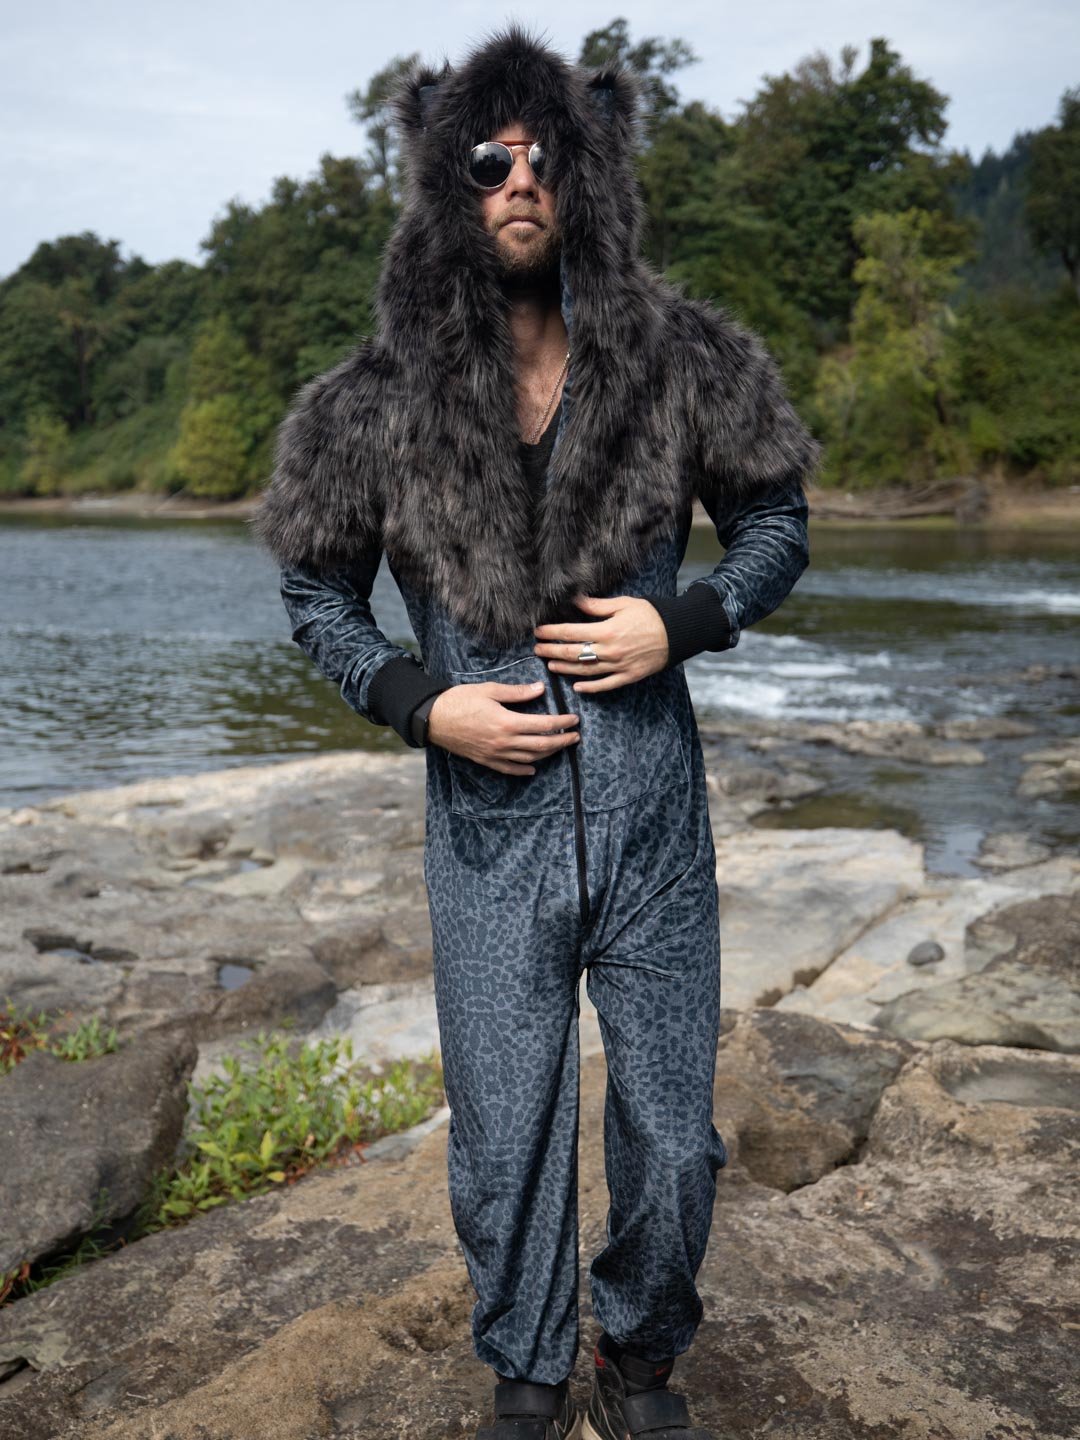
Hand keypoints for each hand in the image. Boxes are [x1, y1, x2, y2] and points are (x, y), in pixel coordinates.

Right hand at [426, 681, 579, 775]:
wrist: (434, 719)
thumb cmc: (460, 700)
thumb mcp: (490, 690)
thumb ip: (517, 693)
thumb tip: (540, 689)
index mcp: (508, 722)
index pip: (544, 725)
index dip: (563, 723)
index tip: (574, 720)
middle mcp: (505, 742)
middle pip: (542, 745)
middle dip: (562, 741)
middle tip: (575, 737)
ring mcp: (496, 754)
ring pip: (530, 758)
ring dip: (548, 754)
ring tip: (559, 746)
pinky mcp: (486, 760)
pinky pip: (510, 769)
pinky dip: (524, 769)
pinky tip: (533, 768)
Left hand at [533, 593, 668, 692]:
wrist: (678, 632)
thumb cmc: (651, 615)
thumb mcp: (623, 604)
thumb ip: (597, 606)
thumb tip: (575, 601)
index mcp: (607, 631)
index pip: (570, 632)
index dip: (552, 632)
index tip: (539, 631)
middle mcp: (609, 651)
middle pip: (572, 653)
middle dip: (551, 651)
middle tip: (537, 649)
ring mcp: (618, 666)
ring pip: (585, 671)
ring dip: (565, 668)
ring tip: (550, 665)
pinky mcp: (628, 676)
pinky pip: (605, 685)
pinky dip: (590, 688)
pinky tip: (576, 687)